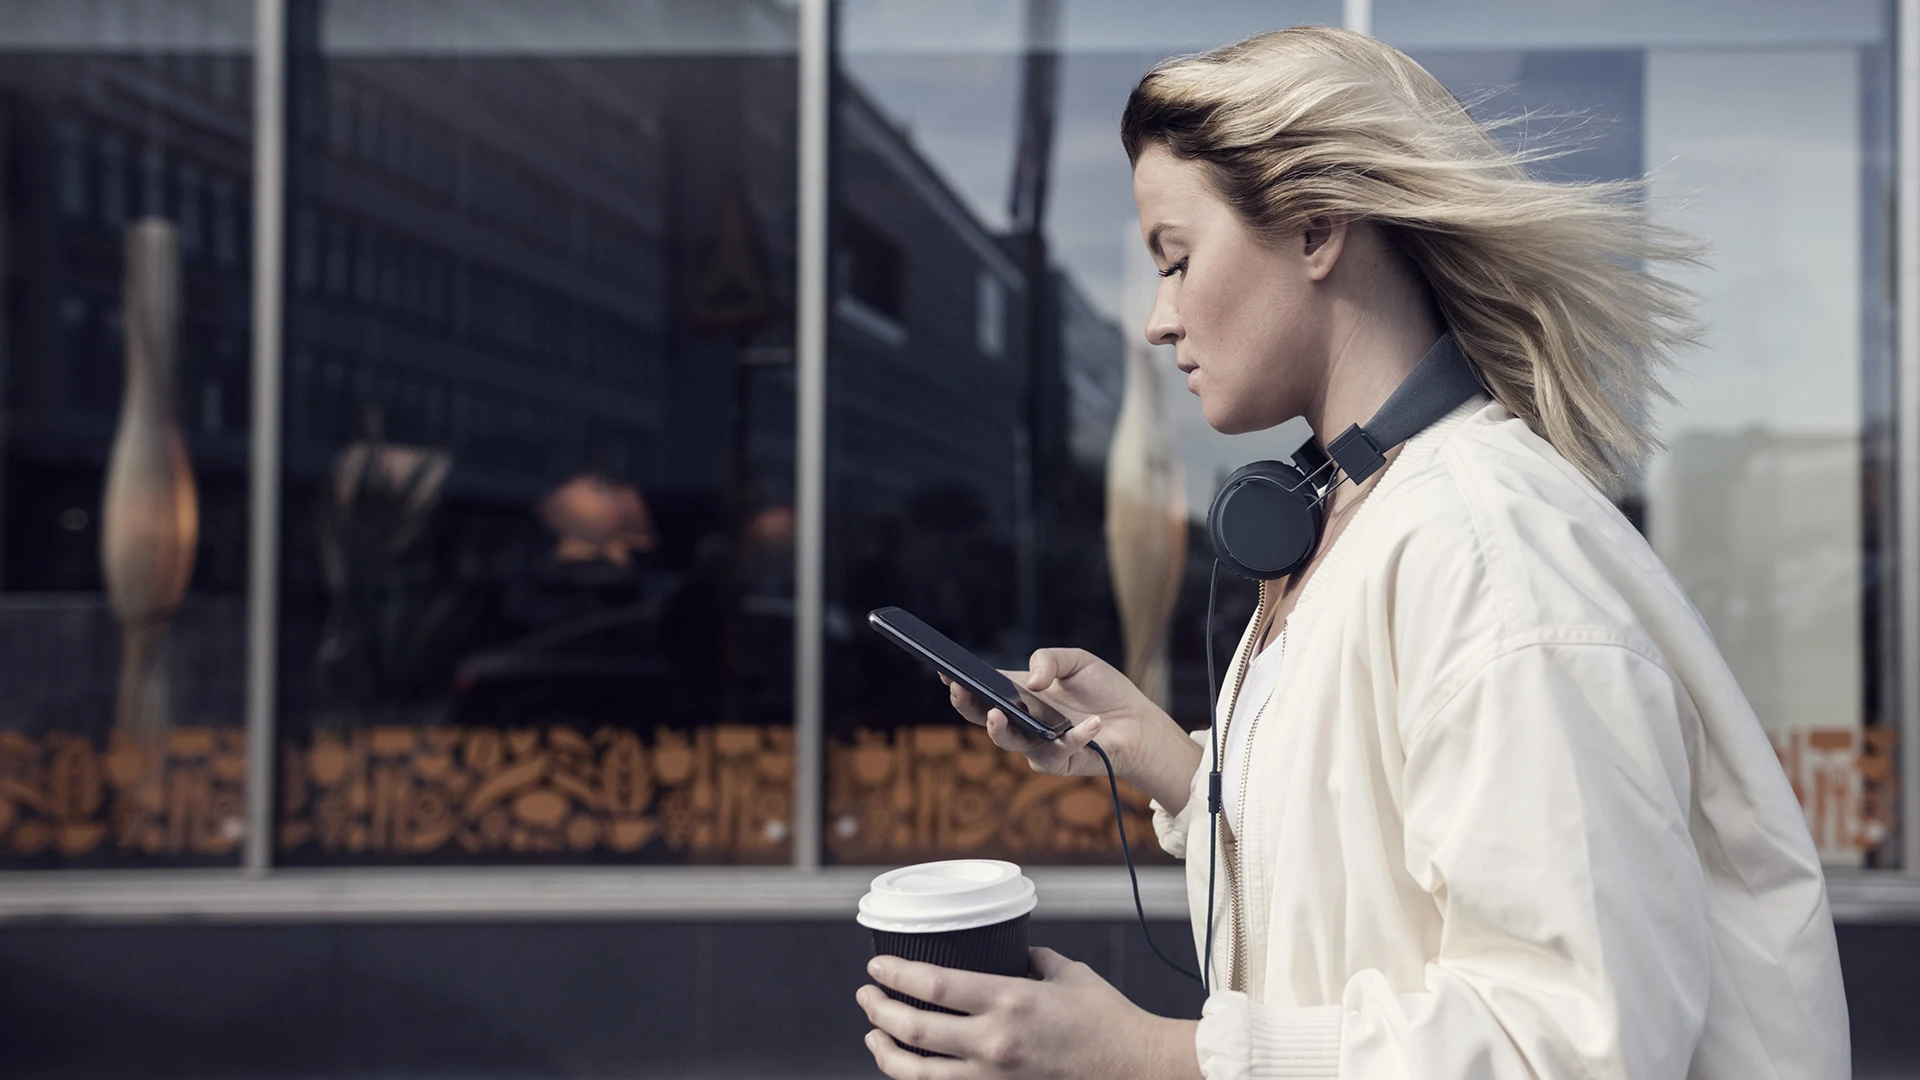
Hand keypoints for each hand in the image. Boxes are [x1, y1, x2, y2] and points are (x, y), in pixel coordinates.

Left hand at [855, 948, 1199, 1079]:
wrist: (1135, 1069)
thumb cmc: (1105, 1019)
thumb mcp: (1066, 972)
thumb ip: (1030, 959)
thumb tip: (1008, 951)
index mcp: (1009, 1000)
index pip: (933, 985)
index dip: (895, 974)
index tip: (876, 965)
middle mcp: (994, 1042)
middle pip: (913, 1030)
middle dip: (879, 1010)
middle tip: (866, 995)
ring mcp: (993, 1078)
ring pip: (917, 1072)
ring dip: (885, 1051)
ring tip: (873, 1034)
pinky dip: (916, 1078)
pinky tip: (907, 1066)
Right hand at [942, 649, 1167, 782]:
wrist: (1137, 722)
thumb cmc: (1104, 691)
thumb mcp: (1078, 660)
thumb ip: (1050, 659)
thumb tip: (1031, 681)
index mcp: (1021, 694)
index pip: (985, 688)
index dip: (963, 682)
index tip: (946, 670)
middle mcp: (1023, 721)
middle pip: (984, 718)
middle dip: (967, 706)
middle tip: (959, 691)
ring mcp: (1037, 744)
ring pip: (1010, 742)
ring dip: (1000, 730)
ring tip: (999, 714)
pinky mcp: (1059, 762)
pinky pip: (1059, 751)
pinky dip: (1077, 736)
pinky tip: (1092, 724)